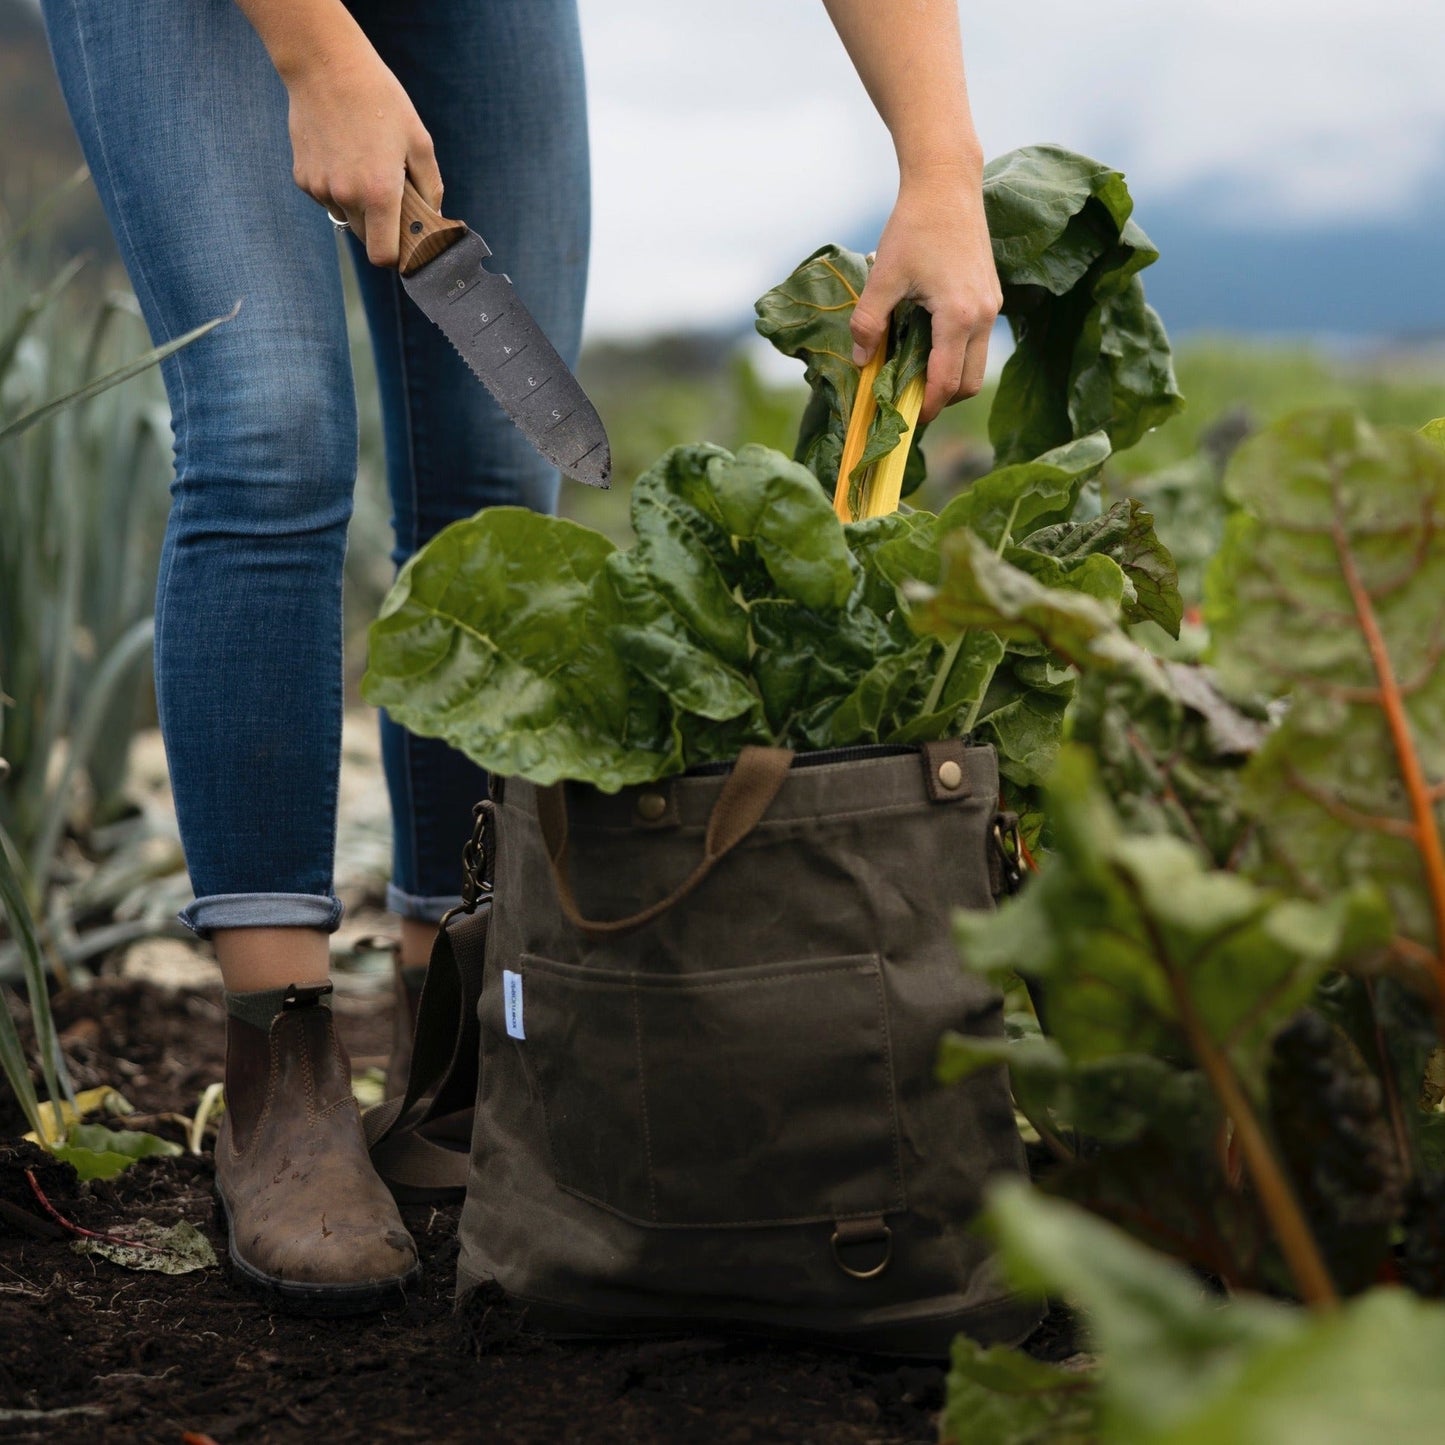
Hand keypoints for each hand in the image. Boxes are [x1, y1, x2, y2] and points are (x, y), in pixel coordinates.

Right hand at [284, 42, 442, 267]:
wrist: (324, 65)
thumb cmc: (379, 99)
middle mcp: (346, 197)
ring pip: (346, 217)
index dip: (397, 256)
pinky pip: (327, 197)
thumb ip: (430, 187)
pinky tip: (343, 154)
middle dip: (382, 228)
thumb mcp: (418, 141)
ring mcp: (320, 188)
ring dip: (359, 206)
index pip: (384, 256)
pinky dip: (338, 188)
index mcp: (379, 193)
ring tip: (364, 164)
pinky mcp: (302, 178)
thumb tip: (433, 217)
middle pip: (367, 240)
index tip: (406, 245)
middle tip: (392, 197)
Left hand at [849, 164, 1001, 423]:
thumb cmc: (913, 226)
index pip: (945, 382)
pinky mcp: (990, 297)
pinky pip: (976, 344)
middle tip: (907, 402)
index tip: (903, 419)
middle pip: (969, 384)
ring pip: (976, 366)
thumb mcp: (882, 276)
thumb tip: (860, 361)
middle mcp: (982, 317)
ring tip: (913, 375)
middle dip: (940, 400)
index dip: (924, 407)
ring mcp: (991, 308)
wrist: (947, 185)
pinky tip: (926, 346)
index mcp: (958, 317)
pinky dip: (955, 356)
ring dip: (949, 379)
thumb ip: (869, 322)